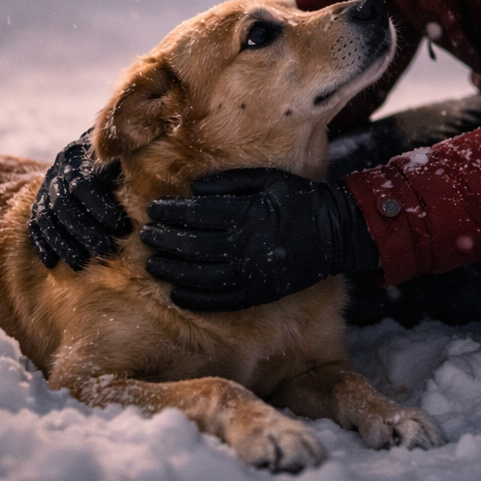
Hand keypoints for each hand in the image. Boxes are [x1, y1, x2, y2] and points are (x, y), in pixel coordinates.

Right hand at [28, 129, 131, 269]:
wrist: (93, 150)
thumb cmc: (116, 154)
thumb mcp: (120, 153)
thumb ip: (120, 162)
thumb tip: (122, 172)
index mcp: (75, 157)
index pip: (84, 185)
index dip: (102, 208)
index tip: (122, 228)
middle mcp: (55, 172)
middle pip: (64, 205)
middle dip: (84, 231)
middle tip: (105, 251)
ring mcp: (45, 189)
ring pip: (47, 218)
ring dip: (63, 243)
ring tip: (80, 264)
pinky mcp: (38, 204)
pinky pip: (35, 226)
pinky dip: (42, 244)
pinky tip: (51, 263)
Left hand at [141, 168, 379, 311]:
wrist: (335, 233)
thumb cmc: (300, 199)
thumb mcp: (270, 179)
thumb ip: (232, 181)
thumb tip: (194, 188)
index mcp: (246, 215)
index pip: (196, 215)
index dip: (171, 213)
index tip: (153, 209)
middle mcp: (244, 246)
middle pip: (192, 246)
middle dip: (164, 240)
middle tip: (145, 236)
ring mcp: (250, 274)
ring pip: (199, 276)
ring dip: (172, 270)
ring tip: (152, 264)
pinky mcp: (257, 294)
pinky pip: (219, 301)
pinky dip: (194, 298)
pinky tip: (176, 293)